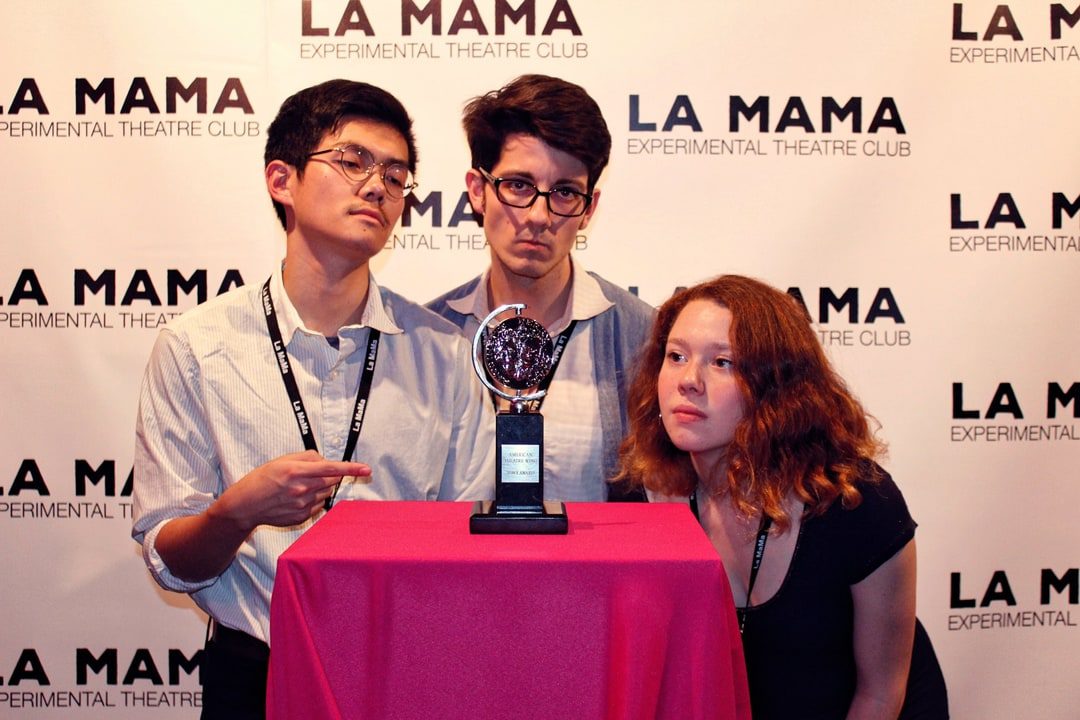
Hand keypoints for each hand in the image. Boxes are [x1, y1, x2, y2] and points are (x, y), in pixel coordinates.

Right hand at [214, 450, 371, 530]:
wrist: (245, 506)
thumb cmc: (262, 479)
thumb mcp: (281, 461)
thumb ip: (306, 457)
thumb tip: (324, 460)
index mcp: (296, 471)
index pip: (331, 468)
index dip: (351, 468)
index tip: (366, 468)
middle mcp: (302, 489)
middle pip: (332, 480)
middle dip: (330, 474)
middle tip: (313, 473)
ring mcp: (302, 505)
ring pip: (326, 492)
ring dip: (321, 487)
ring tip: (300, 486)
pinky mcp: (302, 516)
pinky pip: (318, 504)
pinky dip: (313, 499)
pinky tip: (296, 498)